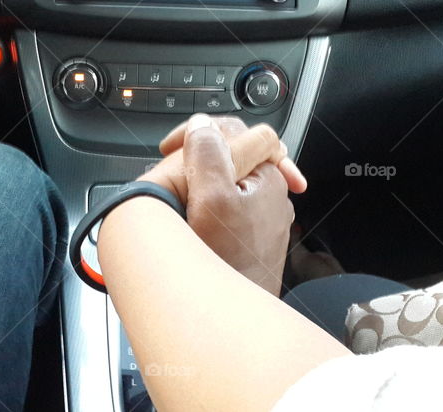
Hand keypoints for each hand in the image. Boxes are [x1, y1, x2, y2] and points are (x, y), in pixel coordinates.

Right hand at [143, 114, 295, 294]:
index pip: (234, 131)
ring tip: (179, 193)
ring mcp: (265, 218)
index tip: (169, 149)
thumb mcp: (212, 198)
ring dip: (204, 181)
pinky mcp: (254, 239)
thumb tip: (202, 125)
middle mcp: (273, 194)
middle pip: (232, 156)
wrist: (237, 318)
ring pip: (230, 182)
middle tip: (171, 170)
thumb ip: (207, 154)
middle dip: (199, 158)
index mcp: (268, 175)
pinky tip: (195, 219)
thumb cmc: (229, 262)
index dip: (197, 134)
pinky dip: (211, 205)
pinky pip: (231, 208)